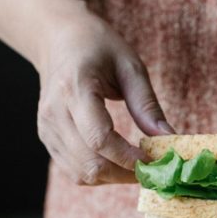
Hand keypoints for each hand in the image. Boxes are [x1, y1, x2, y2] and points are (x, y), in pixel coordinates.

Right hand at [34, 3, 173, 184]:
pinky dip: (99, 173)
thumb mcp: (130, 66)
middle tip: (152, 169)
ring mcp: (47, 128)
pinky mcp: (47, 138)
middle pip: (90, 163)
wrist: (57, 40)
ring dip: (114, 177)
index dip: (128, 157)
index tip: (155, 160)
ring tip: (137, 165)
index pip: (99, 138)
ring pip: (81, 174)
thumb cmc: (97, 46)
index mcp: (74, 88)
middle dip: (125, 173)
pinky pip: (74, 170)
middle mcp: (54, 112)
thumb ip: (147, 104)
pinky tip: (117, 161)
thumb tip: (169, 137)